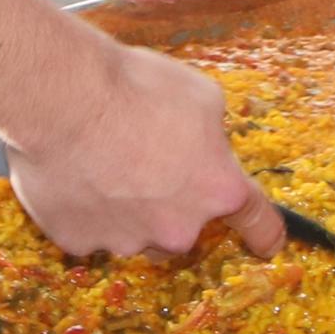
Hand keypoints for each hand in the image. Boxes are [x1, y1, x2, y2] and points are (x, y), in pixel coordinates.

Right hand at [0, 44, 285, 260]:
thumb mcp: (202, 97)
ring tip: (102, 159)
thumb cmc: (137, 89)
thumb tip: (203, 145)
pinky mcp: (79, 243)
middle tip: (145, 158)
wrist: (64, 101)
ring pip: (134, 231)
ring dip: (126, 207)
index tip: (270, 244)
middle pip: (183, 225)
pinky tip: (74, 173)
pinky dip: (85, 209)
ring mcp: (127, 241)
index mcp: (218, 189)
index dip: (265, 233)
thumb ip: (211, 135)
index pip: (257, 221)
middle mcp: (178, 228)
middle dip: (170, 201)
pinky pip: (89, 230)